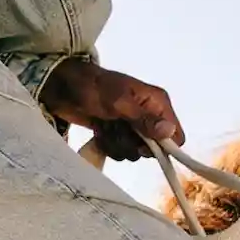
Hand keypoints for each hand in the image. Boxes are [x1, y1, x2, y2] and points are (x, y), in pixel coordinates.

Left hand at [40, 59, 184, 161]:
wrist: (63, 87)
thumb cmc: (93, 88)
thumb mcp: (119, 103)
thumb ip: (144, 119)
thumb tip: (169, 132)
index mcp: (157, 102)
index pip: (176, 135)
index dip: (163, 146)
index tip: (142, 144)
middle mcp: (148, 114)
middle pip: (154, 148)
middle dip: (133, 145)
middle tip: (117, 130)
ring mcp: (131, 125)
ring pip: (134, 151)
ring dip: (117, 144)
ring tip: (104, 127)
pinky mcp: (116, 132)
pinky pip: (119, 150)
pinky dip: (107, 144)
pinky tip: (98, 131)